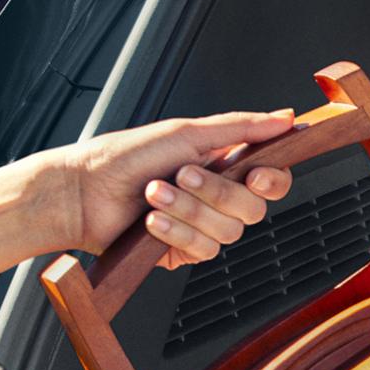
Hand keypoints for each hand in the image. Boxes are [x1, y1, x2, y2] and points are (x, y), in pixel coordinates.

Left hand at [52, 111, 300, 264]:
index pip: (271, 179)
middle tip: (183, 174)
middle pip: (253, 208)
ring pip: (228, 232)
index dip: (272, 180)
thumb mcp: (187, 132)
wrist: (84, 193)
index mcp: (222, 164)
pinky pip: (203, 250)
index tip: (257, 175)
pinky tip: (152, 221)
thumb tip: (285, 117)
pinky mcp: (184, 251)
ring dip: (189, 210)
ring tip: (154, 193)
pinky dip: (177, 232)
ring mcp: (202, 226)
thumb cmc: (125, 157)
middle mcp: (216, 197)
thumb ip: (242, 127)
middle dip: (216, 192)